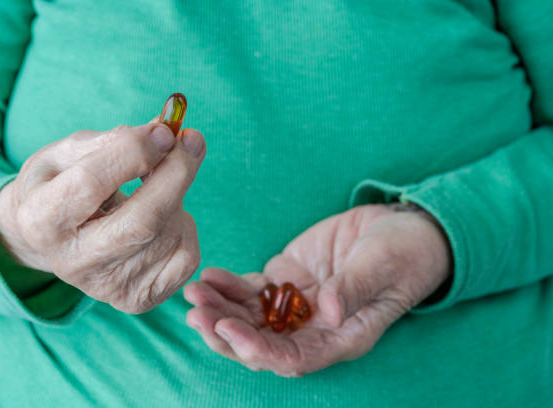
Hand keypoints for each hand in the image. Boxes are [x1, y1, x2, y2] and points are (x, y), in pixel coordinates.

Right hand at [0, 121, 205, 312]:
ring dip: (177, 197)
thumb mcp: (68, 152)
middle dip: (176, 173)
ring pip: (169, 234)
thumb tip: (168, 132)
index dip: (135, 152)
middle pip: (142, 221)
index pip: (91, 184)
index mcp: (41, 220)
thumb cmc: (60, 184)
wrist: (48, 238)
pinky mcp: (136, 300)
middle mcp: (72, 263)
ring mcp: (106, 288)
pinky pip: (186, 259)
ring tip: (155, 188)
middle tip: (192, 139)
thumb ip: (114, 140)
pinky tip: (164, 220)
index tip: (164, 130)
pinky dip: (186, 229)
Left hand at [184, 203, 450, 375]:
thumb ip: (353, 289)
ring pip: (249, 318)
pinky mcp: (287, 280)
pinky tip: (210, 276)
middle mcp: (313, 328)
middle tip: (197, 314)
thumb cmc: (403, 254)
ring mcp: (297, 305)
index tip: (228, 329)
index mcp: (340, 337)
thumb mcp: (382, 268)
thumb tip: (328, 312)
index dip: (257, 349)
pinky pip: (251, 290)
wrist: (402, 231)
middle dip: (225, 333)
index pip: (292, 357)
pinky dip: (229, 286)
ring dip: (219, 309)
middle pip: (260, 343)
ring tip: (194, 293)